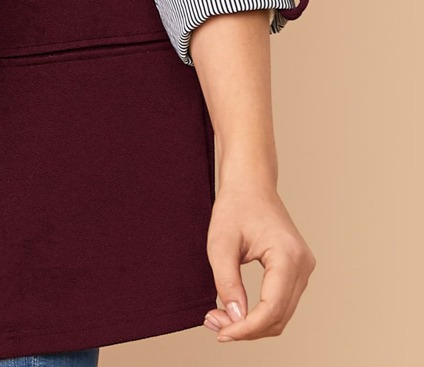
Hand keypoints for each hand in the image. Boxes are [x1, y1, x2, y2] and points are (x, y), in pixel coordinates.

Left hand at [202, 182, 315, 341]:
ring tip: (220, 318)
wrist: (250, 183)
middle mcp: (303, 265)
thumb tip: (235, 317)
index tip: (221, 332)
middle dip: (246, 328)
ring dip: (252, 324)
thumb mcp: (220, 243)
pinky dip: (260, 313)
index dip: (246, 328)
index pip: (272, 308)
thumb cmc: (235, 205)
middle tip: (213, 324)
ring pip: (281, 314)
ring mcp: (304, 268)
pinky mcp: (297, 271)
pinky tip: (236, 310)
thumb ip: (227, 281)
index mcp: (288, 255)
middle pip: (279, 316)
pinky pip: (281, 303)